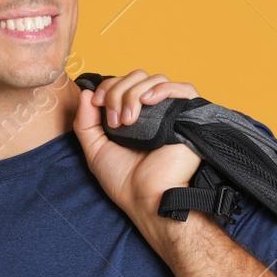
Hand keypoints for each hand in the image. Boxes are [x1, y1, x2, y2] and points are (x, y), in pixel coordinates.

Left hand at [73, 69, 202, 228]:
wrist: (146, 199)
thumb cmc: (124, 180)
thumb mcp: (95, 149)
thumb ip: (85, 122)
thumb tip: (86, 92)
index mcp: (135, 114)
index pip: (123, 82)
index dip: (107, 86)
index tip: (95, 103)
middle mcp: (155, 110)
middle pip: (137, 77)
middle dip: (118, 91)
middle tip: (114, 120)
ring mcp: (173, 112)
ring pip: (156, 79)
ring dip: (134, 94)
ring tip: (127, 121)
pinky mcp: (190, 118)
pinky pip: (185, 89)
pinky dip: (162, 88)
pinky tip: (147, 101)